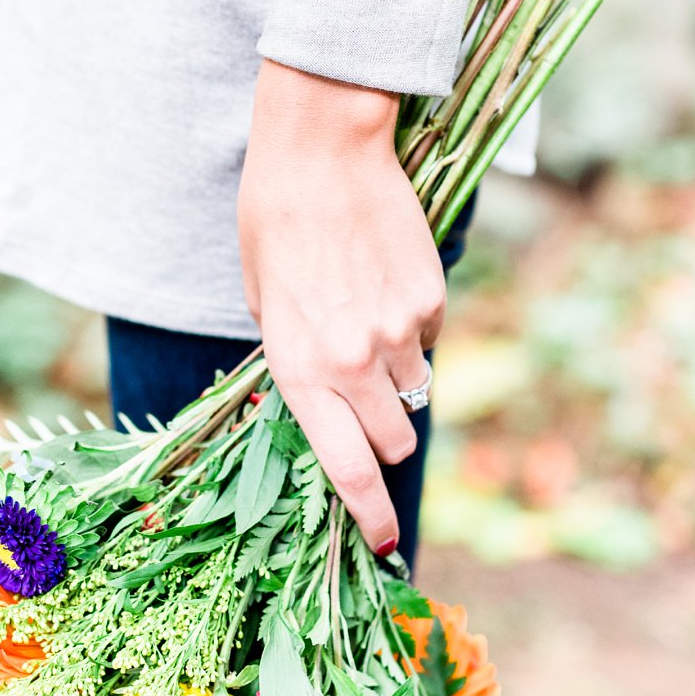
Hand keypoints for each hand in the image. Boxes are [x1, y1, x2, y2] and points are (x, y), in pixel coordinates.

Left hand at [237, 58, 443, 556]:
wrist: (322, 151)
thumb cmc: (273, 224)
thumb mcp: (262, 304)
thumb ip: (296, 359)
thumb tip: (325, 399)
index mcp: (299, 370)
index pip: (346, 468)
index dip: (370, 514)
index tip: (384, 544)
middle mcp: (353, 362)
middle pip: (392, 441)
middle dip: (382, 438)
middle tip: (362, 408)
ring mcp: (399, 331)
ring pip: (414, 392)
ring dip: (395, 381)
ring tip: (364, 326)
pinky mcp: (432, 298)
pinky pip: (429, 339)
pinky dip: (411, 330)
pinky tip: (382, 285)